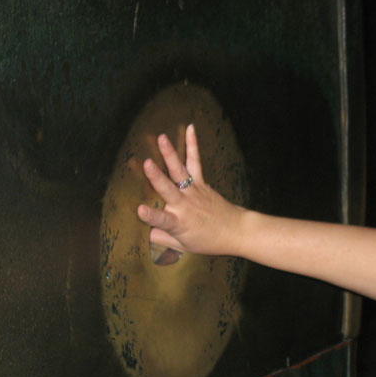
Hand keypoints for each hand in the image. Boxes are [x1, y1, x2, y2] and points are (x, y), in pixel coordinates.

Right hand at [137, 124, 243, 255]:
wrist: (235, 230)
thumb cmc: (208, 241)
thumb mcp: (183, 247)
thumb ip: (162, 238)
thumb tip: (145, 231)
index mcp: (178, 223)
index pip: (162, 221)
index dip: (150, 216)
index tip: (140, 210)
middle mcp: (185, 205)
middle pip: (168, 190)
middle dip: (156, 177)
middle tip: (146, 163)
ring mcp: (193, 191)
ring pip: (179, 171)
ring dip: (170, 154)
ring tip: (161, 138)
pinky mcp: (201, 183)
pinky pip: (195, 162)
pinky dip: (192, 145)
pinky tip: (189, 129)